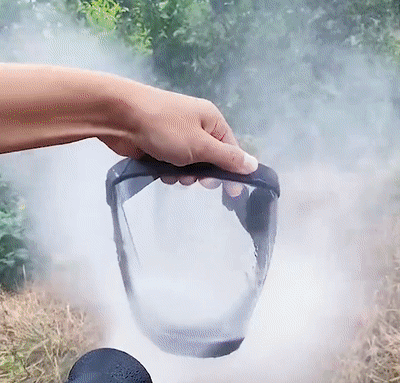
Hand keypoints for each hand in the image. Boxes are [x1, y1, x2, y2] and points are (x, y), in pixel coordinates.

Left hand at [99, 82, 257, 174]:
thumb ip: (227, 157)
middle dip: (204, 173)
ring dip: (184, 174)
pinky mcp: (160, 144)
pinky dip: (169, 170)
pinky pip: (172, 164)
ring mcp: (177, 135)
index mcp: (211, 121)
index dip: (232, 170)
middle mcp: (197, 126)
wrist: (120, 116)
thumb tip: (254, 164)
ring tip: (173, 173)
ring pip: (190, 165)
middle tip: (196, 180)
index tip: (232, 193)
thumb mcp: (201, 145)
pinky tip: (160, 171)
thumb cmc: (165, 129)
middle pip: (210, 159)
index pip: (231, 149)